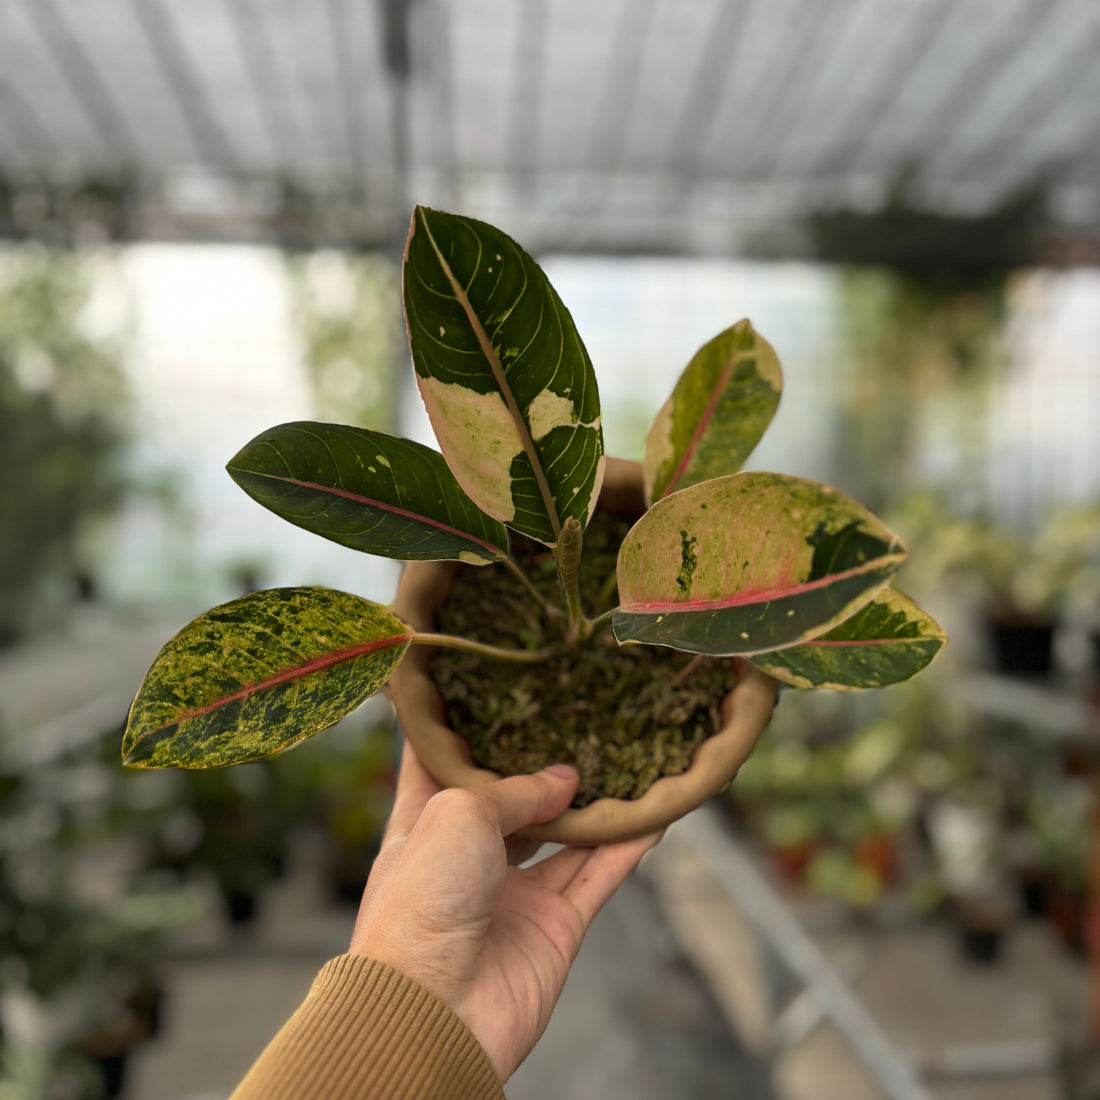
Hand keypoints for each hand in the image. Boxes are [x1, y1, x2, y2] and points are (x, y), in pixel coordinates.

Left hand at [348, 744, 659, 1079]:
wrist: (435, 1015)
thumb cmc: (421, 904)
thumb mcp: (458, 814)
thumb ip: (515, 790)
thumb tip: (565, 780)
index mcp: (424, 825)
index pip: (438, 766)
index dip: (459, 730)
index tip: (482, 690)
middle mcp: (468, 857)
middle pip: (512, 800)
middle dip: (540, 765)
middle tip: (575, 721)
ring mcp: (513, 893)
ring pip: (564, 836)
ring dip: (594, 804)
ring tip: (625, 760)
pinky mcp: (555, 927)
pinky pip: (599, 876)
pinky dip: (627, 846)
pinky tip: (654, 814)